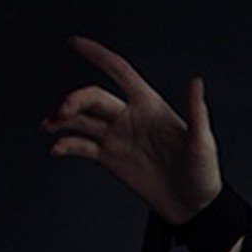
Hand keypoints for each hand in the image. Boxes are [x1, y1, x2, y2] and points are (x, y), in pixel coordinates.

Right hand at [42, 36, 222, 225]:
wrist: (194, 208)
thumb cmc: (203, 174)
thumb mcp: (202, 143)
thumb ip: (196, 112)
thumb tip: (196, 82)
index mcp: (150, 105)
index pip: (119, 72)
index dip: (98, 55)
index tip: (75, 43)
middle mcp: (130, 117)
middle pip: (93, 98)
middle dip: (74, 100)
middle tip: (61, 112)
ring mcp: (118, 137)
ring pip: (82, 120)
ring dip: (61, 120)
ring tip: (48, 125)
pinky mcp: (111, 159)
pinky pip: (82, 146)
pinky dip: (66, 145)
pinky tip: (56, 149)